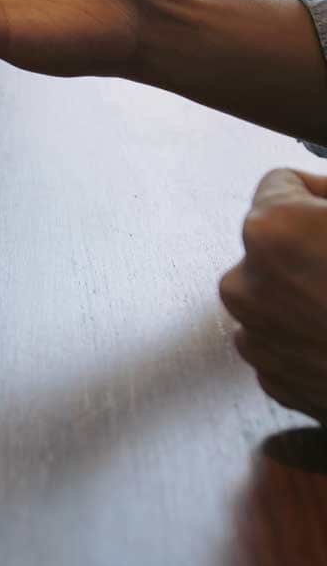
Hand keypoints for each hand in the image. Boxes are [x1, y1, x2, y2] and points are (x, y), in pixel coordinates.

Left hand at [220, 168, 326, 423]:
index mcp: (270, 230)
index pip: (281, 184)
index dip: (320, 195)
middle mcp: (245, 283)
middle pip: (274, 244)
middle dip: (310, 248)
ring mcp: (256, 336)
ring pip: (276, 295)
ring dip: (307, 295)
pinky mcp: (274, 381)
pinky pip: (285, 342)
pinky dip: (311, 340)